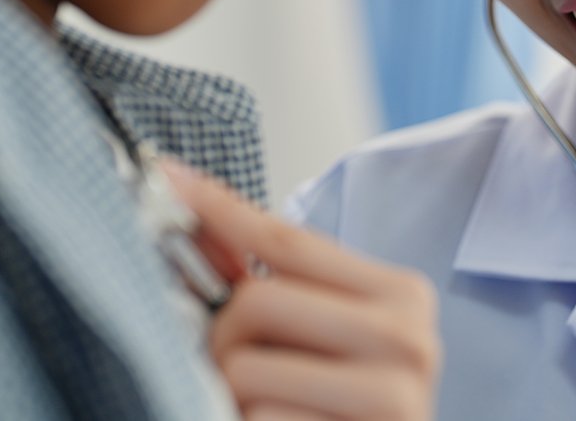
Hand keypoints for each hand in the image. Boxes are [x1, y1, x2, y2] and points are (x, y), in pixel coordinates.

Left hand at [162, 160, 439, 420]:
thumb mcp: (326, 336)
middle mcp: (410, 340)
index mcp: (403, 296)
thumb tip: (194, 215)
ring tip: (268, 409)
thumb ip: (273, 281)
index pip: (289, 240)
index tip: (165, 178)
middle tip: (241, 367)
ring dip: (235, 397)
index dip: (219, 210)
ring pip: (246, 369)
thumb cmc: (348, 406)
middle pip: (259, 302)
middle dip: (227, 338)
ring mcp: (394, 399)